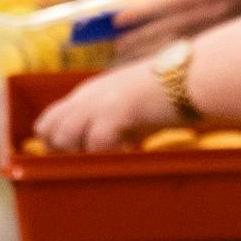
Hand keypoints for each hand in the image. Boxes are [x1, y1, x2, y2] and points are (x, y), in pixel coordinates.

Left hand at [33, 57, 174, 151]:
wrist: (192, 76)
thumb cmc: (170, 94)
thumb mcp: (133, 106)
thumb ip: (117, 124)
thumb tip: (116, 149)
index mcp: (88, 93)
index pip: (49, 122)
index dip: (58, 144)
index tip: (78, 159)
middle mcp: (87, 96)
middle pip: (48, 131)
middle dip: (63, 153)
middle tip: (92, 163)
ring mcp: (99, 103)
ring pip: (63, 138)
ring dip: (80, 155)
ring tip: (107, 160)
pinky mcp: (116, 112)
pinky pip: (95, 144)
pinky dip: (105, 158)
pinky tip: (123, 158)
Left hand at [112, 0, 240, 50]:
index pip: (163, 2)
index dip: (138, 11)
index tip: (116, 18)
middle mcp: (210, 12)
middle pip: (166, 29)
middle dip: (138, 38)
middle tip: (113, 45)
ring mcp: (218, 27)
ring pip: (178, 44)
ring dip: (150, 51)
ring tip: (126, 56)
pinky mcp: (223, 35)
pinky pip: (192, 48)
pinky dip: (169, 55)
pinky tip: (153, 60)